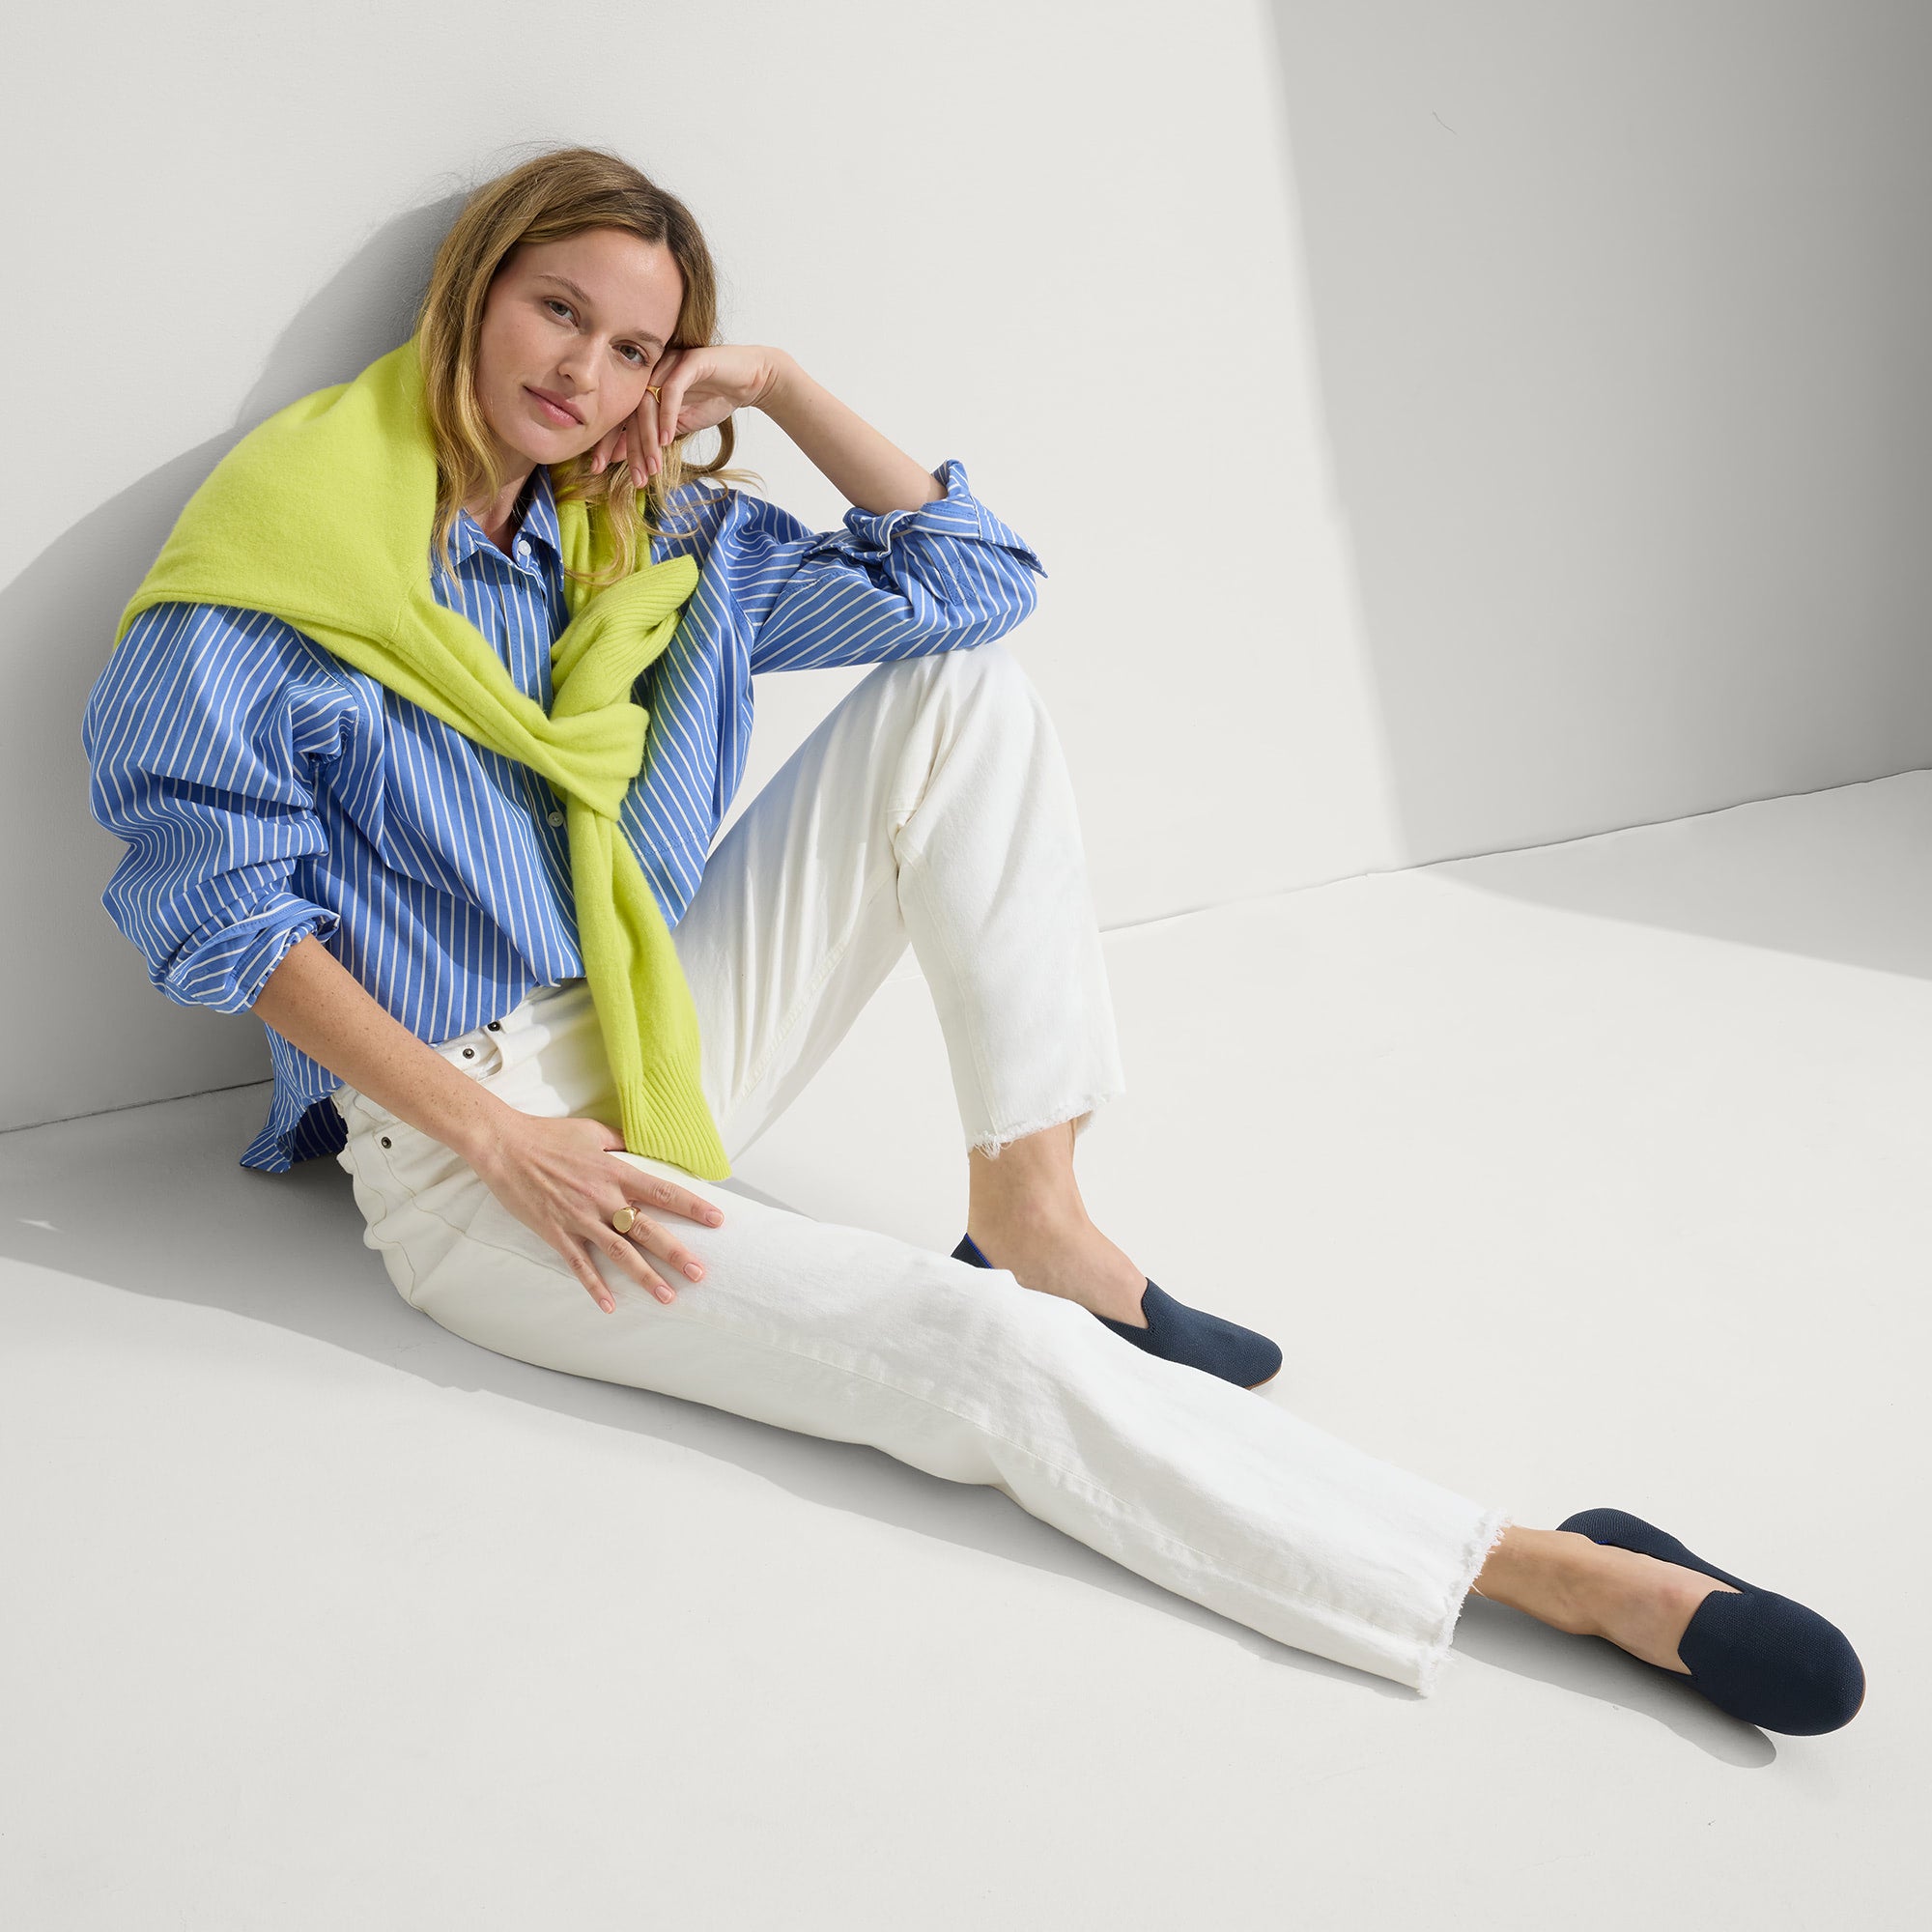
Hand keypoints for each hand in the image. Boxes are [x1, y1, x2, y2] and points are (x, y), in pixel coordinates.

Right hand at [468, 1110, 725, 1313]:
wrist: (505, 1146)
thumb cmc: (549, 1135)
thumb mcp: (593, 1132)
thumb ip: (620, 1142)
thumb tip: (641, 1145)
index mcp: (615, 1172)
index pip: (663, 1191)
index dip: (692, 1206)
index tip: (717, 1220)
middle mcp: (603, 1198)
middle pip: (647, 1229)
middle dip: (676, 1254)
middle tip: (700, 1274)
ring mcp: (579, 1218)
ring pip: (619, 1253)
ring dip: (644, 1277)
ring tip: (667, 1297)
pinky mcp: (556, 1233)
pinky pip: (579, 1265)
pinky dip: (594, 1287)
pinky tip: (610, 1306)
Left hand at [588, 344, 789, 480]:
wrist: (747, 380)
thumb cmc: (713, 399)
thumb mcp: (677, 426)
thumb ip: (651, 437)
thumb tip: (619, 456)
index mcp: (643, 387)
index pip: (619, 415)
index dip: (607, 441)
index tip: (597, 468)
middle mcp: (650, 373)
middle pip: (630, 411)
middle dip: (628, 447)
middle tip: (632, 476)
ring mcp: (668, 365)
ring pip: (648, 403)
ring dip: (650, 439)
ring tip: (654, 466)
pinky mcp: (689, 362)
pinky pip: (672, 391)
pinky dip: (668, 417)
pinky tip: (668, 441)